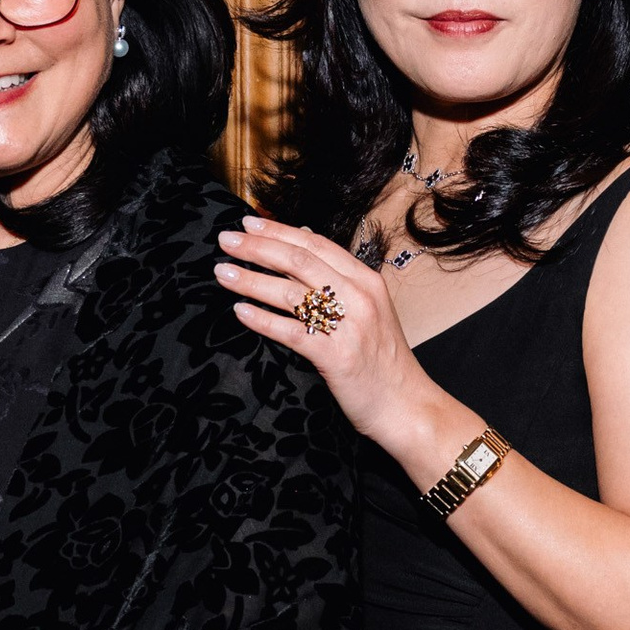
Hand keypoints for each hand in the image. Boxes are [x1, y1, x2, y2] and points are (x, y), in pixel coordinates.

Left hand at [215, 215, 461, 482]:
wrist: (407, 406)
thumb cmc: (384, 363)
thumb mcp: (369, 311)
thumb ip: (341, 282)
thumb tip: (304, 247)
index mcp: (366, 280)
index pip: (316, 244)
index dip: (279, 230)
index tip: (249, 222)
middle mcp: (359, 296)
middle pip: (298, 260)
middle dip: (257, 247)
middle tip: (226, 240)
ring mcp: (349, 325)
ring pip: (290, 292)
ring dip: (251, 279)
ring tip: (222, 272)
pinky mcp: (336, 356)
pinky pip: (291, 331)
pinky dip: (262, 319)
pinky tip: (240, 311)